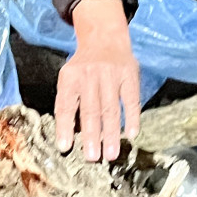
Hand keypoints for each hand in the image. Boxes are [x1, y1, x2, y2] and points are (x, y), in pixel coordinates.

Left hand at [54, 0, 139, 162]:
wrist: (105, 38)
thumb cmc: (84, 68)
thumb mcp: (69, 79)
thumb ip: (67, 104)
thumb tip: (66, 139)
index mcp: (71, 78)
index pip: (66, 105)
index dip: (65, 127)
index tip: (65, 148)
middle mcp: (90, 75)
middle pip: (90, 110)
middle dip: (91, 136)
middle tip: (92, 158)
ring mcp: (111, 75)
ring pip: (111, 108)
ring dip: (111, 133)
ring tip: (110, 154)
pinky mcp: (130, 75)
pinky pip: (131, 100)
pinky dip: (132, 118)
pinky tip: (131, 134)